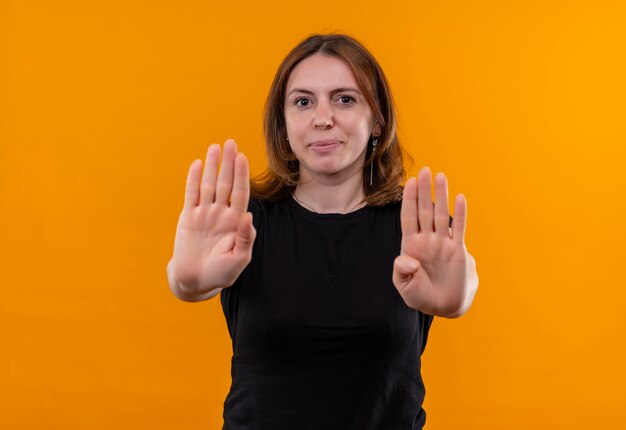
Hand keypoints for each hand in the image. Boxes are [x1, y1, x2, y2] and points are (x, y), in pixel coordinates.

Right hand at [171, 139, 255, 295]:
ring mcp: (204, 214)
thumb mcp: (239, 259)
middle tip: (231, 142)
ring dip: (212, 166)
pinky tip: (198, 164)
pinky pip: (191, 194)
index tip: (243, 157)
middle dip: (229, 163)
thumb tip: (249, 216)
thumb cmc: (222, 273)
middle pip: (226, 183)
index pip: (240, 193)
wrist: (196, 281)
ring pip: (209, 184)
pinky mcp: (188, 217)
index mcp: (236, 221)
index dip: (241, 175)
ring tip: (215, 147)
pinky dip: (194, 179)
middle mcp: (221, 213)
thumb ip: (245, 238)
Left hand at [392, 167, 468, 316]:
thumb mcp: (403, 285)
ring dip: (441, 196)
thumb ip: (401, 271)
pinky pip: (458, 229)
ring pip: (441, 215)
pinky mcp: (457, 251)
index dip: (409, 200)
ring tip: (441, 176)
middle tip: (425, 170)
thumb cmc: (419, 295)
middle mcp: (427, 239)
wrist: (441, 305)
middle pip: (424, 210)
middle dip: (424, 191)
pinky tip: (459, 198)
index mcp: (410, 244)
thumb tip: (407, 259)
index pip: (408, 217)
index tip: (409, 182)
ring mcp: (442, 243)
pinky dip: (459, 214)